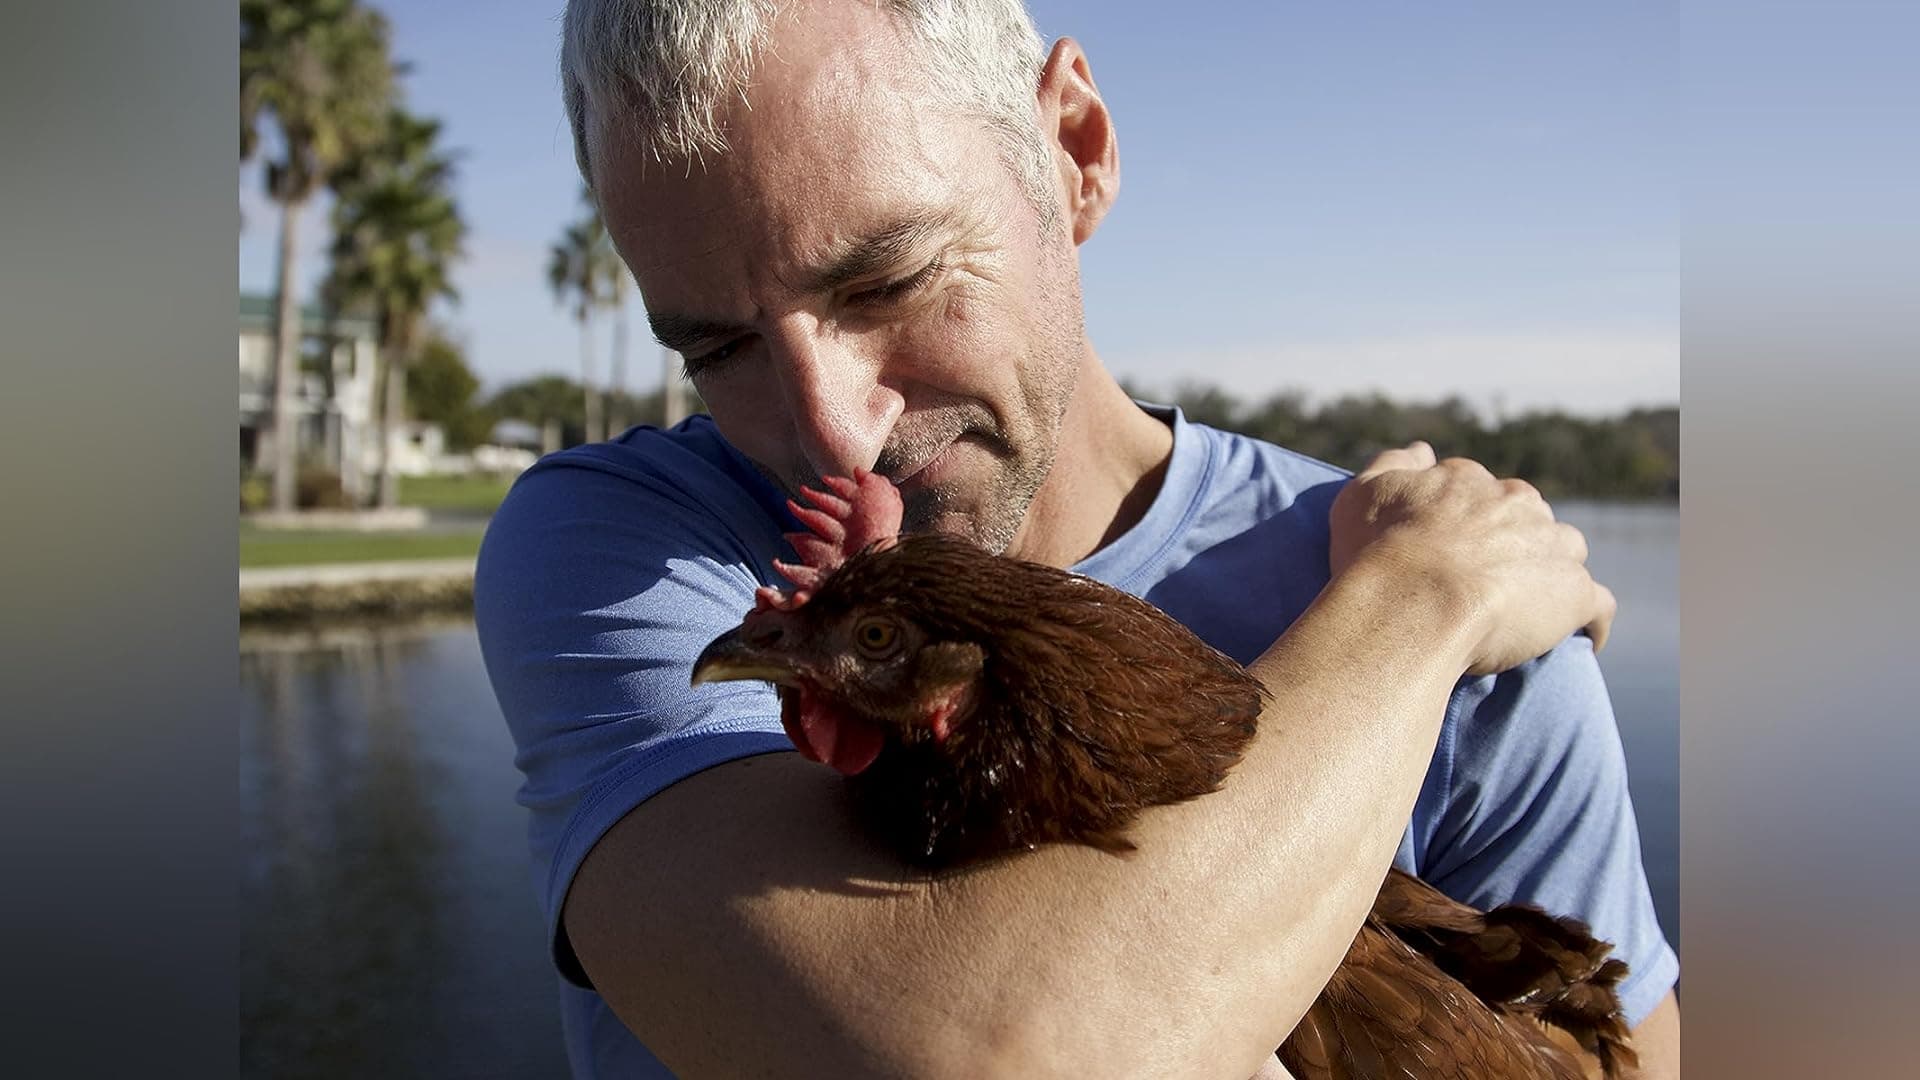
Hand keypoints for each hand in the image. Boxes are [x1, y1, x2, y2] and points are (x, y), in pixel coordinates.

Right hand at [1329, 442, 1615, 675]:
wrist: (1412, 605)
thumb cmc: (1377, 554)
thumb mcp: (1363, 493)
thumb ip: (1394, 464)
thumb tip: (1422, 449)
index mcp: (1468, 482)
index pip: (1476, 492)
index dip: (1463, 521)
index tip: (1447, 549)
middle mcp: (1517, 503)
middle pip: (1526, 516)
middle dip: (1512, 541)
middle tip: (1483, 580)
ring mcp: (1550, 546)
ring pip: (1566, 551)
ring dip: (1553, 571)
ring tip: (1532, 606)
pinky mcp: (1573, 594)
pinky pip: (1597, 605)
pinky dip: (1590, 619)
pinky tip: (1583, 638)